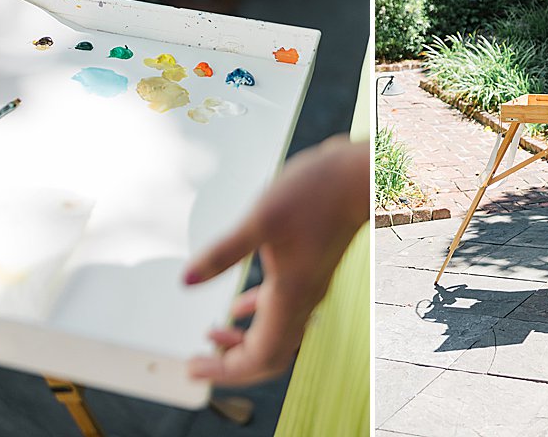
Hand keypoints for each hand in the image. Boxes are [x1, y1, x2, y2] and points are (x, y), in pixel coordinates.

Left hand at [183, 135, 368, 386]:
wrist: (358, 176)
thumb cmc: (318, 192)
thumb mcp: (261, 219)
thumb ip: (224, 252)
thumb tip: (188, 280)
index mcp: (291, 296)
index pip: (258, 357)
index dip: (224, 371)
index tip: (193, 369)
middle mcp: (303, 299)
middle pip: (268, 356)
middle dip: (231, 365)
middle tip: (198, 362)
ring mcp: (308, 287)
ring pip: (275, 335)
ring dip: (243, 343)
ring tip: (213, 338)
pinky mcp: (308, 271)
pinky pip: (282, 311)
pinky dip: (256, 317)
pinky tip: (238, 307)